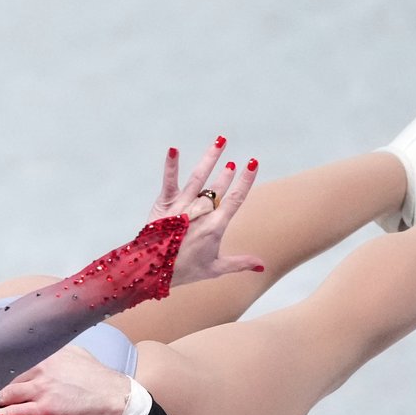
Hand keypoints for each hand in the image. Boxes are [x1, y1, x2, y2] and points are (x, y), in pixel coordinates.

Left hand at [0, 346, 128, 414]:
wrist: (117, 400)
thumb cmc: (98, 378)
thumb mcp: (75, 354)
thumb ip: (52, 353)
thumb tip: (35, 353)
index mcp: (46, 352)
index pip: (9, 359)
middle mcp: (40, 366)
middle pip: (1, 376)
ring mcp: (41, 388)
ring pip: (3, 395)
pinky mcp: (45, 409)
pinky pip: (14, 413)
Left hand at [148, 139, 264, 286]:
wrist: (153, 272)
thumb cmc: (185, 271)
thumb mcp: (215, 268)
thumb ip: (239, 263)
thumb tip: (262, 265)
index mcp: (215, 226)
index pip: (235, 199)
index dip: (245, 181)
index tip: (252, 164)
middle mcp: (200, 213)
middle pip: (217, 188)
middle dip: (226, 175)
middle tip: (233, 162)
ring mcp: (182, 207)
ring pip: (198, 178)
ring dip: (210, 159)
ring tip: (220, 142)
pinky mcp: (164, 205)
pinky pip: (169, 182)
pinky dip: (171, 166)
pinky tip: (174, 150)